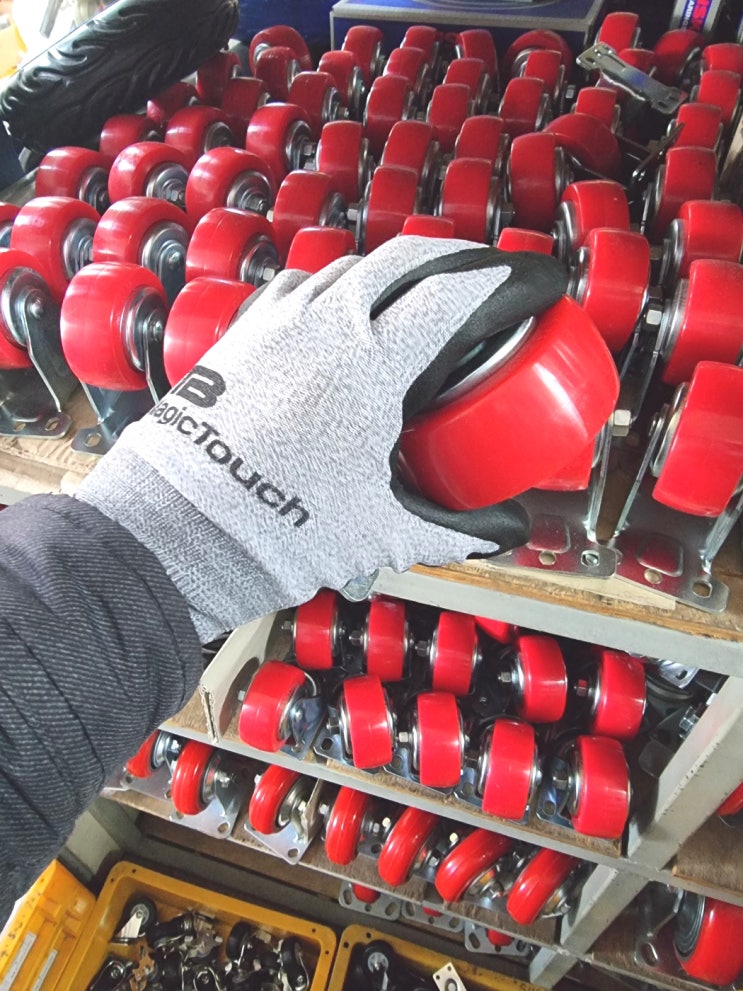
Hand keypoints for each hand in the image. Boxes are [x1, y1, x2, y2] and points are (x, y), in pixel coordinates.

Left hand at [77, 236, 565, 638]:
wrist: (173, 530)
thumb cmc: (271, 530)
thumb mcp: (378, 533)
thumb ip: (450, 531)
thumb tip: (497, 534)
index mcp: (371, 364)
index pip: (460, 293)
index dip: (511, 281)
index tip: (536, 285)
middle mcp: (325, 323)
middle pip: (410, 257)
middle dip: (461, 261)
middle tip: (490, 282)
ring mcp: (277, 319)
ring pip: (354, 267)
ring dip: (398, 272)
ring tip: (421, 300)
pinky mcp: (243, 332)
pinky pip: (303, 287)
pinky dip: (338, 289)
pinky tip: (343, 320)